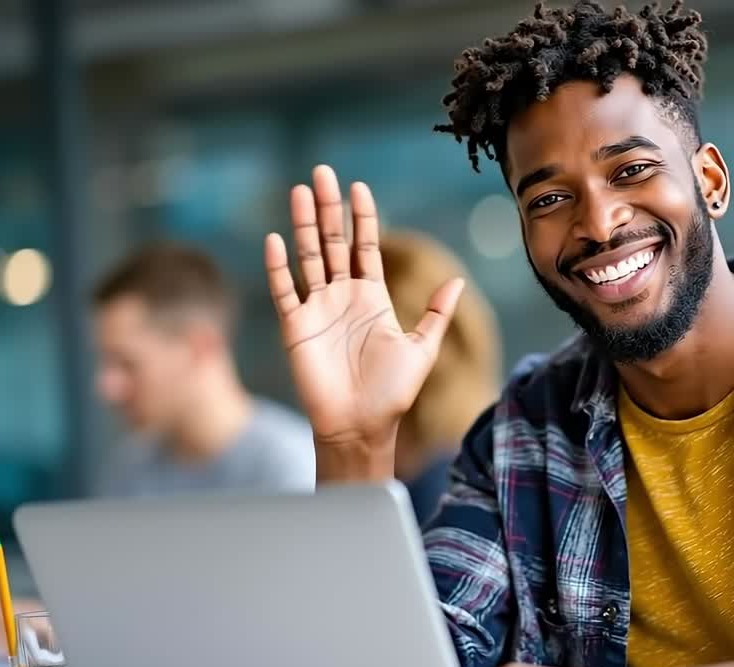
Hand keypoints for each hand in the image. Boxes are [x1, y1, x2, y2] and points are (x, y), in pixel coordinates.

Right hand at [264, 165, 463, 480]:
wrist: (361, 426)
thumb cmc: (392, 393)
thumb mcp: (421, 348)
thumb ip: (435, 313)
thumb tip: (457, 281)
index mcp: (372, 298)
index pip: (365, 247)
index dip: (362, 218)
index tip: (359, 187)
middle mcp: (342, 297)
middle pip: (333, 242)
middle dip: (329, 208)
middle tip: (322, 172)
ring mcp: (317, 309)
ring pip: (308, 257)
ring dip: (304, 224)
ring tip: (300, 191)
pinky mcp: (296, 327)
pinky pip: (285, 290)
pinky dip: (279, 266)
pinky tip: (276, 240)